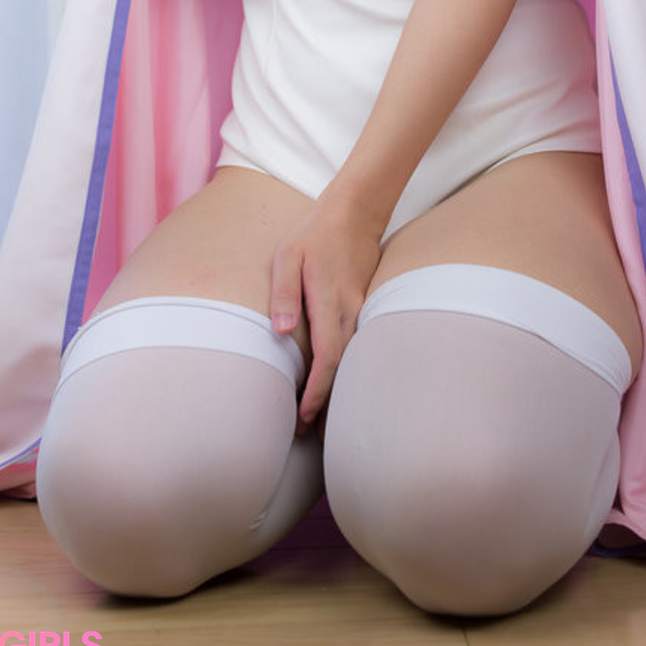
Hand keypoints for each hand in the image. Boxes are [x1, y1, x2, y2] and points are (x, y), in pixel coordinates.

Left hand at [269, 189, 383, 427]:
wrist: (357, 210)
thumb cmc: (315, 233)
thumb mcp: (289, 254)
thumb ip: (284, 292)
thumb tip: (280, 330)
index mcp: (330, 303)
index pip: (327, 360)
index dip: (317, 393)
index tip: (304, 418)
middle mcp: (351, 312)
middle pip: (343, 370)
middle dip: (327, 405)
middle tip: (309, 434)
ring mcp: (361, 310)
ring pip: (353, 361)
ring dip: (339, 391)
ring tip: (321, 421)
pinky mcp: (364, 306)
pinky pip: (358, 347)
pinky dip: (348, 371)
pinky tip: (337, 384)